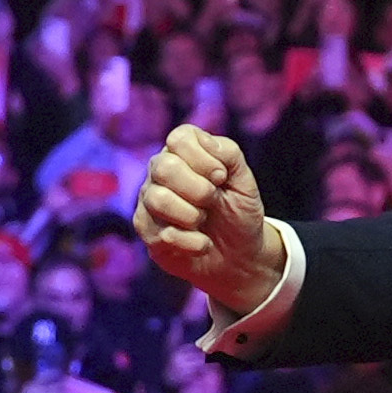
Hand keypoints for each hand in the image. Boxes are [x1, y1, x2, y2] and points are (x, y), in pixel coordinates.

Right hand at [138, 126, 283, 316]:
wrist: (239, 254)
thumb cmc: (238, 210)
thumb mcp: (244, 180)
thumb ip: (229, 153)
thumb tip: (208, 144)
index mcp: (180, 152)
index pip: (179, 139)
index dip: (204, 159)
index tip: (221, 177)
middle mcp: (158, 173)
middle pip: (164, 167)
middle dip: (200, 189)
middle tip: (213, 201)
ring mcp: (148, 202)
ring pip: (158, 199)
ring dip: (193, 215)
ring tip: (204, 221)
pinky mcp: (148, 233)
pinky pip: (164, 235)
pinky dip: (194, 243)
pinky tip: (202, 243)